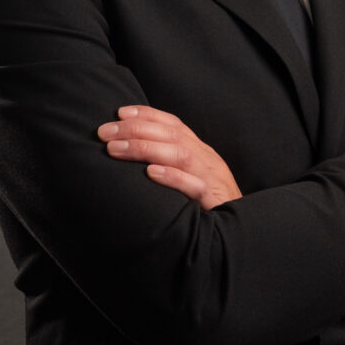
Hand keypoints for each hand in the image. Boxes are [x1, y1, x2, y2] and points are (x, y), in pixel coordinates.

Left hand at [98, 105, 241, 210]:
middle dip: (135, 130)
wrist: (240, 231)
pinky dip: (172, 177)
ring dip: (144, 149)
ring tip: (115, 149)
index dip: (147, 115)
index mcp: (200, 150)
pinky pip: (194, 186)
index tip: (119, 112)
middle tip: (105, 133)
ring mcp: (211, 178)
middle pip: (170, 135)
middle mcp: (206, 158)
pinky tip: (151, 173)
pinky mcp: (214, 200)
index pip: (173, 124)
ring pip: (179, 154)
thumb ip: (171, 163)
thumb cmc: (209, 205)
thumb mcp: (192, 177)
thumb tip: (133, 153)